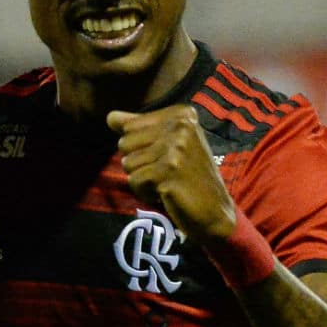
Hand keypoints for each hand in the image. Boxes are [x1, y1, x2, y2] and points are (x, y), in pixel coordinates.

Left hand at [106, 105, 235, 245]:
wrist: (216, 212)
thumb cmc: (190, 178)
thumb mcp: (169, 146)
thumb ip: (138, 128)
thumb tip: (110, 117)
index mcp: (181, 114)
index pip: (129, 127)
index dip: (140, 149)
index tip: (167, 158)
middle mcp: (181, 126)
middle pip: (124, 143)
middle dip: (139, 164)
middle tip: (167, 173)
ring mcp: (176, 148)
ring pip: (127, 163)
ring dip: (143, 180)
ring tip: (168, 183)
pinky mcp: (169, 171)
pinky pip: (134, 181)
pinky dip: (145, 193)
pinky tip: (167, 194)